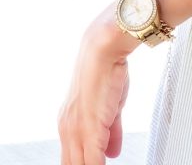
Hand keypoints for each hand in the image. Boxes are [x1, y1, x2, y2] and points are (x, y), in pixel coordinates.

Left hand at [58, 8, 136, 164]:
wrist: (104, 50)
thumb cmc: (107, 71)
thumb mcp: (110, 107)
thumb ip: (110, 131)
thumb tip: (112, 151)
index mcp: (69, 123)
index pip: (71, 158)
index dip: (84, 164)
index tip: (96, 164)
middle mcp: (68, 129)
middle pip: (71, 164)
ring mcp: (76, 130)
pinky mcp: (89, 130)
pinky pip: (93, 162)